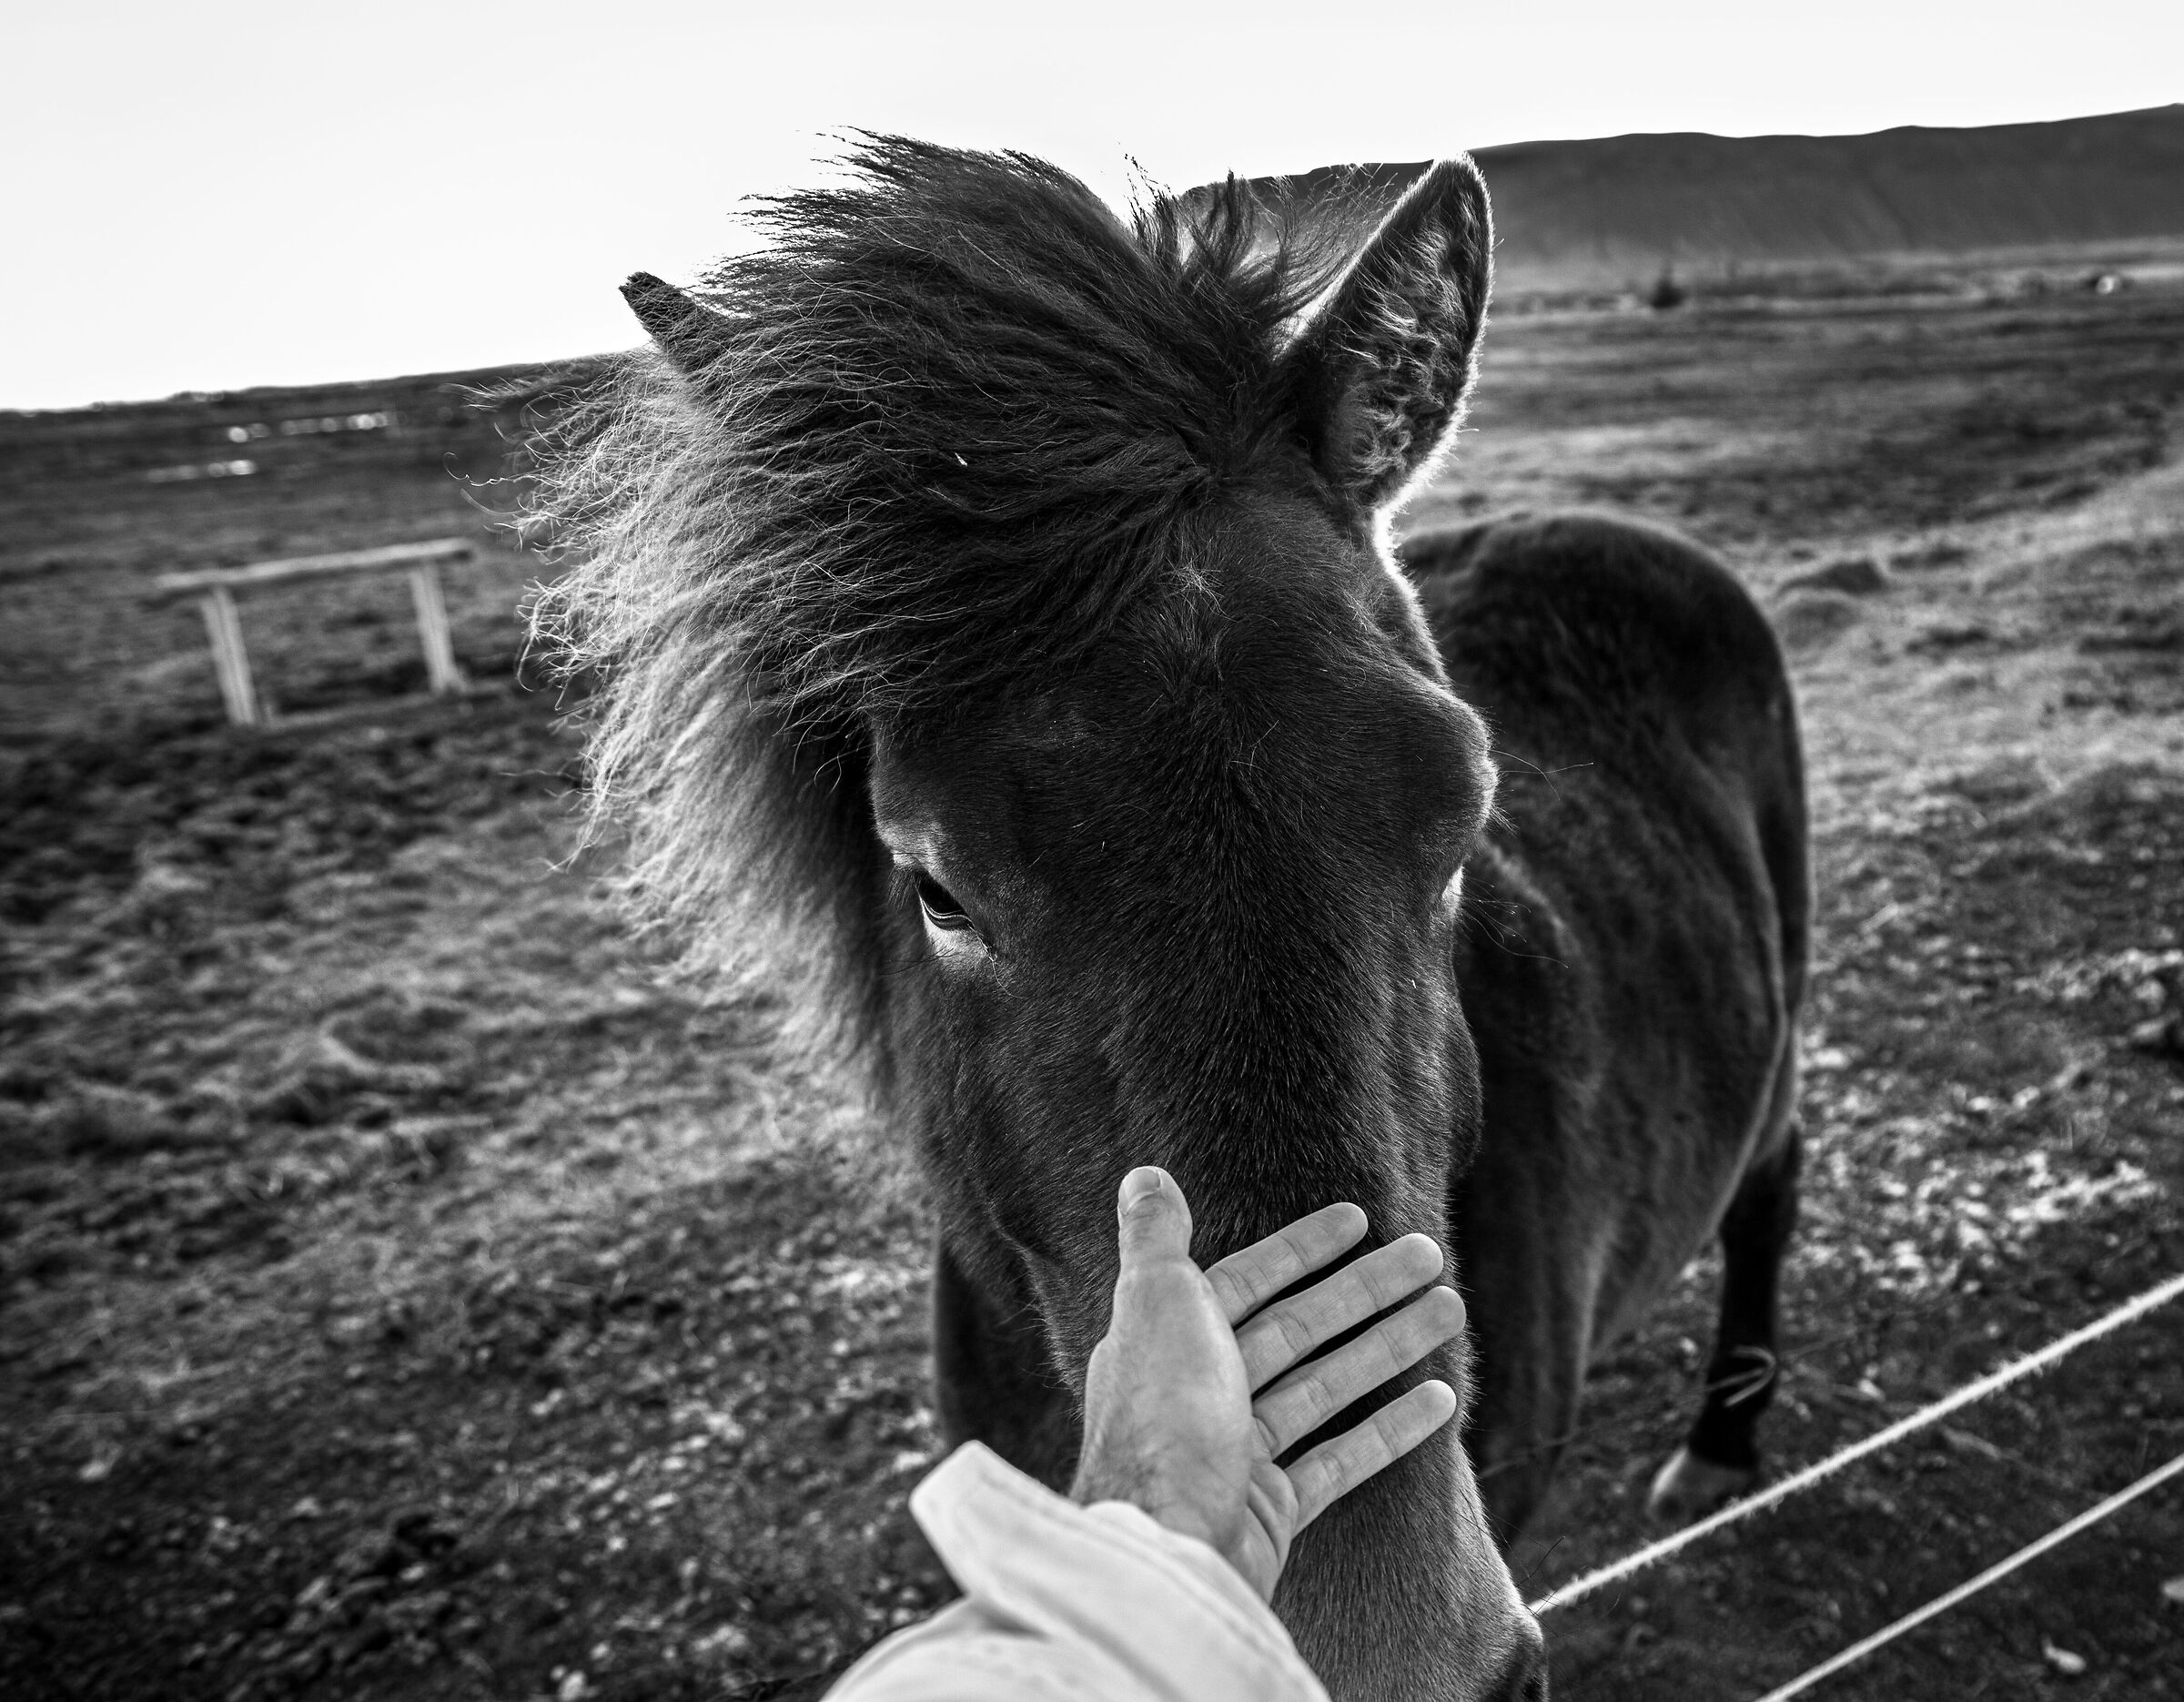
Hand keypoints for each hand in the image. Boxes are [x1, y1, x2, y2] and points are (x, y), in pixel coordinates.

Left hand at [1069, 1166, 1464, 1600]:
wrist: (1162, 1549)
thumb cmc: (1159, 1420)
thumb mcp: (1151, 1306)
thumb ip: (1154, 1240)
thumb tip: (1144, 1172)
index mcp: (1172, 1340)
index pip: (1247, 1279)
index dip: (1301, 1248)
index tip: (1359, 1218)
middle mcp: (1204, 1391)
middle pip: (1299, 1327)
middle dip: (1366, 1290)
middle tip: (1430, 1255)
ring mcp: (1241, 1453)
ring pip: (1328, 1385)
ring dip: (1389, 1346)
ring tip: (1451, 1310)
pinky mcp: (1273, 1509)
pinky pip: (1340, 1457)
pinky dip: (1388, 1429)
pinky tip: (1439, 1399)